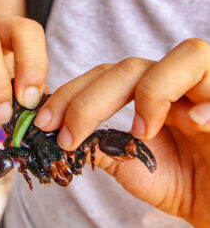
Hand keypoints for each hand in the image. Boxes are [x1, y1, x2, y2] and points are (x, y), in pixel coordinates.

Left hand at [34, 38, 209, 226]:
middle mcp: (174, 84)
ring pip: (182, 58)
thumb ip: (102, 147)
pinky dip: (203, 102)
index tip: (45, 123)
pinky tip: (192, 123)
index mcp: (148, 94)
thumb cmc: (182, 182)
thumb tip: (67, 138)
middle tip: (68, 136)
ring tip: (140, 132)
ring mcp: (205, 89)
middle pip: (129, 68)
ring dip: (150, 92)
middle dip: (90, 100)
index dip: (71, 95)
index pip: (104, 76)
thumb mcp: (133, 166)